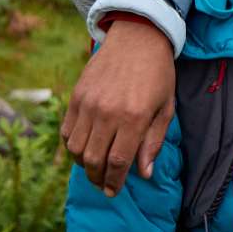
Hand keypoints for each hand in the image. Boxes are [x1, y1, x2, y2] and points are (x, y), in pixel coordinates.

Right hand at [64, 19, 176, 195]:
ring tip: (94, 169)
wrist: (137, 39)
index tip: (113, 192)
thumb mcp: (166, 109)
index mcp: (134, 118)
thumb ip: (153, 143)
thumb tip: (144, 174)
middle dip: (97, 178)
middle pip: (94, 159)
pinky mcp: (76, 96)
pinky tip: (82, 150)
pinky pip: (67, 130)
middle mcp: (107, 113)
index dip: (115, 182)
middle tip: (103, 185)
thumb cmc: (158, 75)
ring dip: (83, 165)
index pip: (119, 162)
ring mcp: (88, 104)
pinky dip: (71, 146)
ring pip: (76, 148)